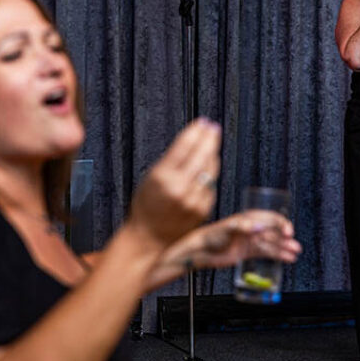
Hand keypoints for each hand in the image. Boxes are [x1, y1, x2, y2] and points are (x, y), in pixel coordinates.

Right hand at [128, 118, 221, 249]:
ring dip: (212, 154)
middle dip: (209, 139)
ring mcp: (192, 200)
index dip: (196, 132)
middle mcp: (179, 188)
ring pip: (210, 170)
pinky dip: (210, 174)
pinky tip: (209, 165)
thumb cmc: (146, 206)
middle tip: (213, 128)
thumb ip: (170, 162)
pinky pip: (211, 185)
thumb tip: (191, 140)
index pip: (184, 147)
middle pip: (201, 156)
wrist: (148, 238)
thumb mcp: (150, 178)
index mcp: (162, 177)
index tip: (203, 122)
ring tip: (212, 142)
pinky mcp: (202, 209)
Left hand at [193, 210, 301, 268]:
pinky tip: (286, 259)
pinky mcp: (249, 252)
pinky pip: (266, 253)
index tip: (288, 233)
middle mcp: (253, 229)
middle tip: (295, 245)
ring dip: (284, 248)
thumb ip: (243, 227)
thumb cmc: (211, 236)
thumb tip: (260, 227)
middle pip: (274, 232)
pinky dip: (277, 256)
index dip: (282, 224)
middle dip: (286, 238)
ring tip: (295, 253)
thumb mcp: (227, 229)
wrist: (201, 252)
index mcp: (249, 219)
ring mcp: (251, 241)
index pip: (271, 218)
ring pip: (272, 244)